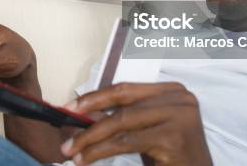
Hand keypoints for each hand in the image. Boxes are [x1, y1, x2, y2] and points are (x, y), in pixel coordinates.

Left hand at [60, 82, 212, 165]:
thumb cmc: (172, 158)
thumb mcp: (148, 131)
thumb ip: (125, 117)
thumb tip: (86, 112)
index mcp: (173, 91)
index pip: (127, 88)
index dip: (97, 96)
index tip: (71, 105)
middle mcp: (180, 98)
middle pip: (123, 102)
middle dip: (90, 112)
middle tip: (66, 122)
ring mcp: (179, 116)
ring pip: (121, 122)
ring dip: (90, 137)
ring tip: (71, 149)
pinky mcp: (172, 137)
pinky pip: (126, 142)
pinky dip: (100, 151)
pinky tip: (85, 158)